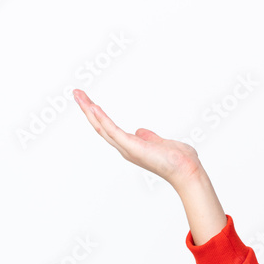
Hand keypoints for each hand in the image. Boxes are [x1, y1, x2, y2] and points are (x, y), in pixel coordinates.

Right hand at [73, 88, 207, 190]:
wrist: (187, 170)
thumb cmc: (178, 160)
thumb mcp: (160, 143)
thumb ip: (149, 137)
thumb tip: (140, 131)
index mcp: (131, 146)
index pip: (109, 128)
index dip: (98, 115)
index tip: (89, 101)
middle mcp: (126, 148)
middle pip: (100, 126)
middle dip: (87, 109)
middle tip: (77, 93)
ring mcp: (127, 148)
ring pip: (102, 128)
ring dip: (89, 110)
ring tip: (79, 95)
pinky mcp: (132, 147)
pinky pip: (113, 131)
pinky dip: (103, 119)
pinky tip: (93, 107)